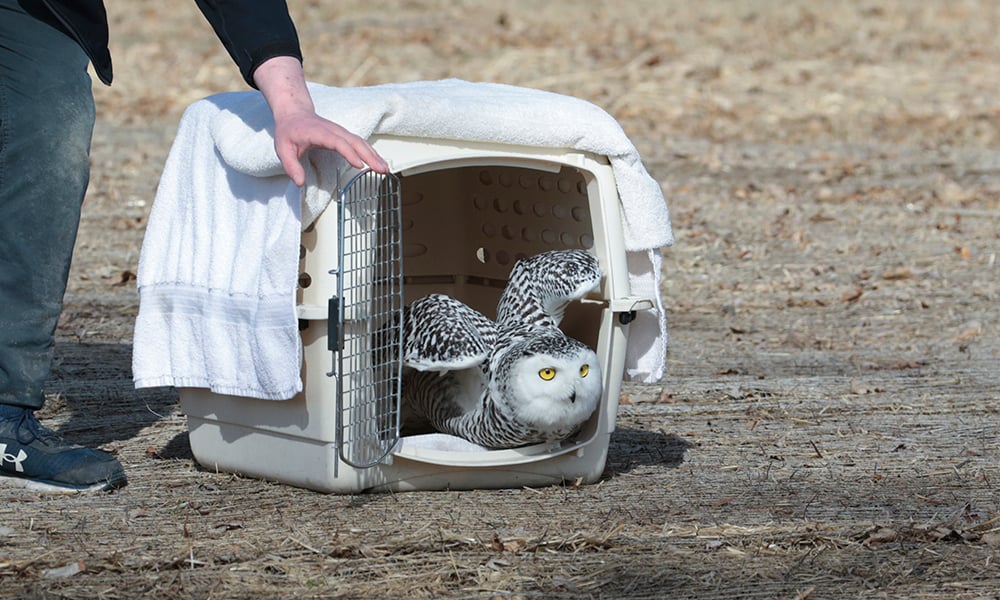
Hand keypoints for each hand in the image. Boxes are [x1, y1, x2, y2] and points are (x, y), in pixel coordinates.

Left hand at [253, 56, 388, 185]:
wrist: (294, 113)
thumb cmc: (288, 131)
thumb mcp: (282, 149)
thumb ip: (291, 166)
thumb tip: (299, 183)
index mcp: (319, 133)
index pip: (337, 142)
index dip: (349, 153)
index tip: (359, 165)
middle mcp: (333, 130)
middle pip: (355, 142)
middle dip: (370, 156)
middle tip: (382, 170)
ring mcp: (341, 132)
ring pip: (361, 142)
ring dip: (374, 155)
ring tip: (385, 169)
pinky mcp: (344, 135)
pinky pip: (360, 143)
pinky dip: (371, 153)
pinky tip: (378, 162)